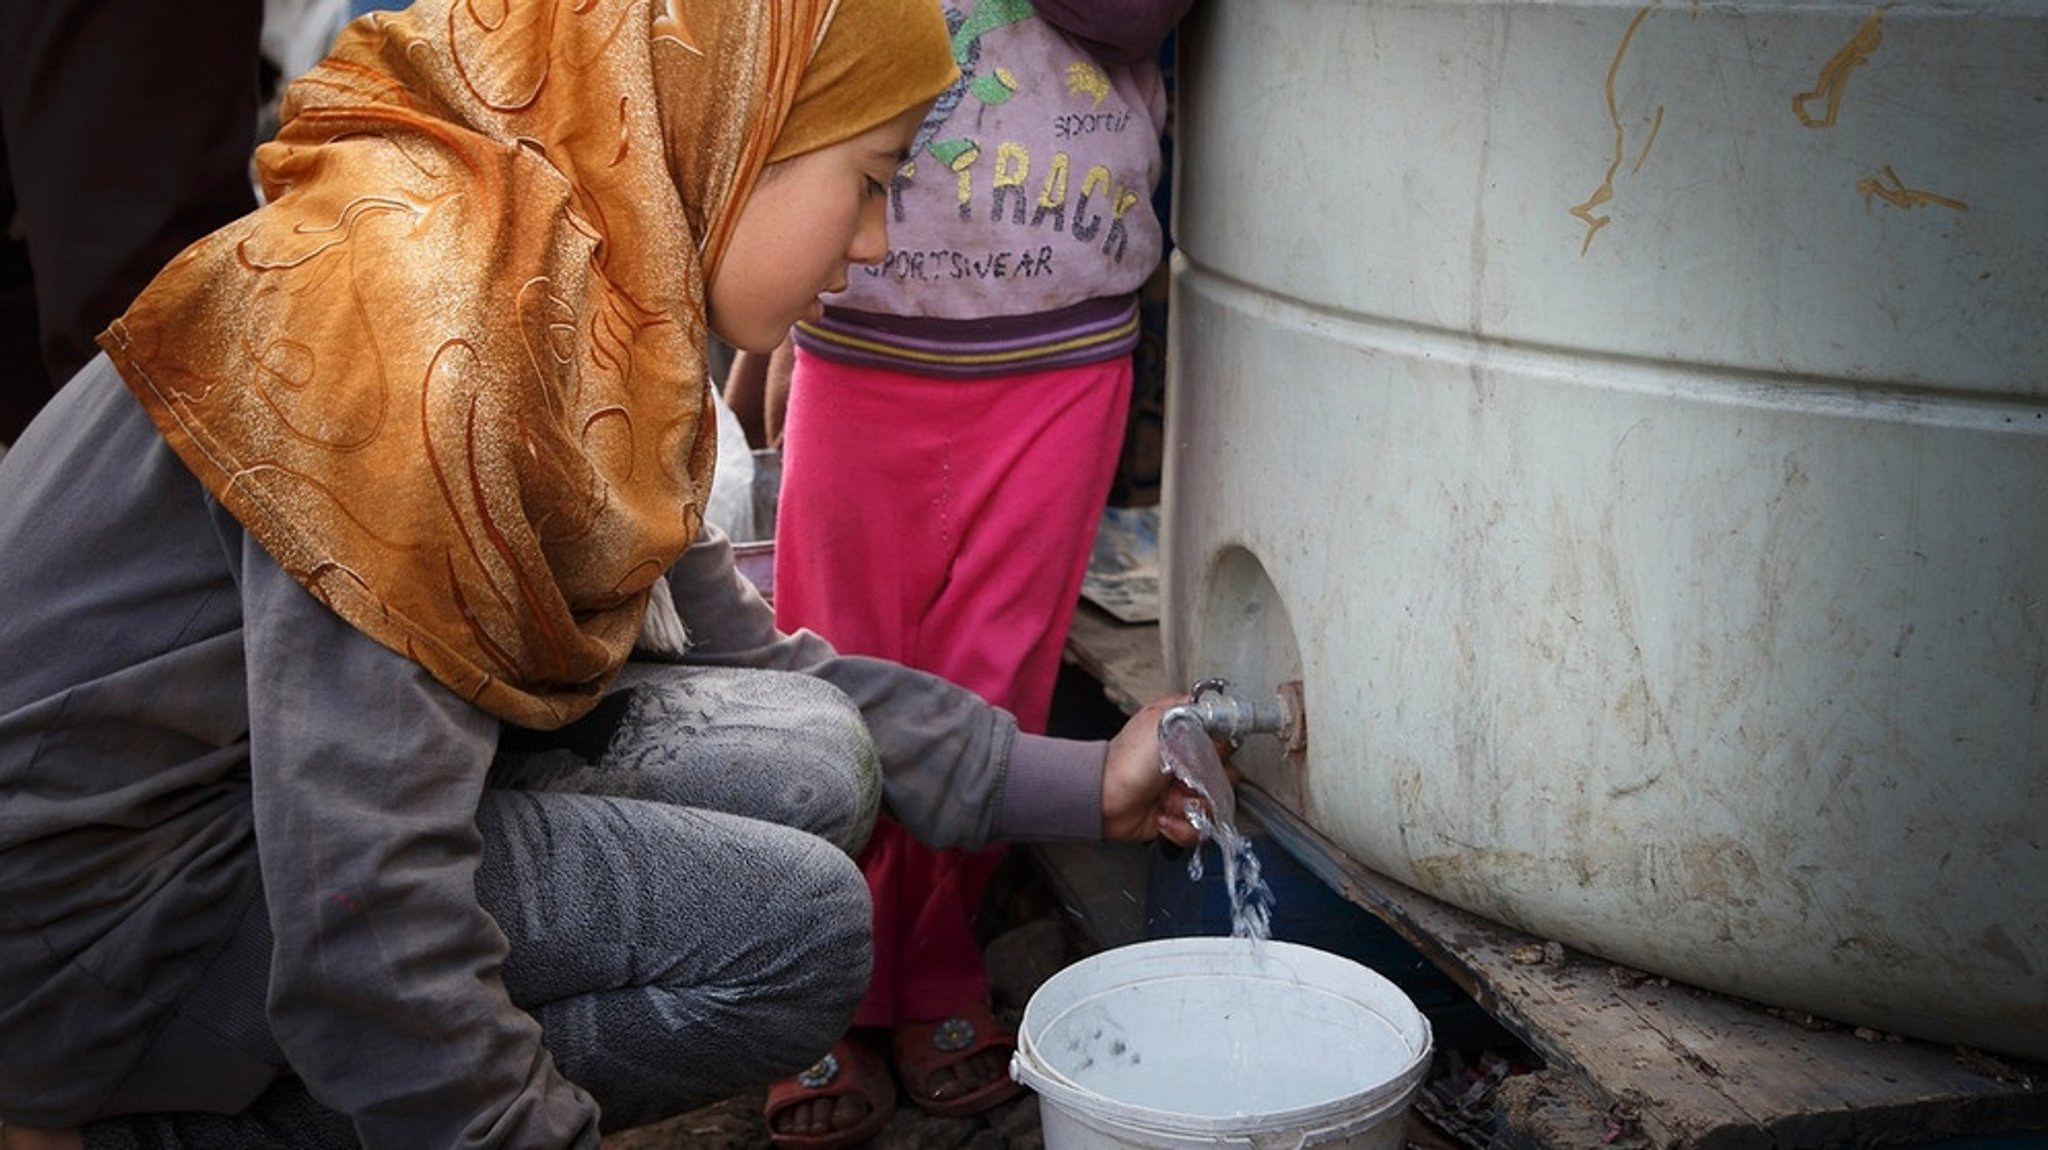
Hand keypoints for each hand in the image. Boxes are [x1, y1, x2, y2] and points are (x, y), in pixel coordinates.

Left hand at [1100, 695, 1228, 847]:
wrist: (1105, 801)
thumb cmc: (1128, 760)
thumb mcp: (1164, 721)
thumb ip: (1198, 712)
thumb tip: (1224, 713)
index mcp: (1187, 734)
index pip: (1226, 741)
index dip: (1219, 751)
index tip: (1205, 754)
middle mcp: (1190, 762)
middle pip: (1225, 777)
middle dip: (1204, 783)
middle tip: (1180, 779)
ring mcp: (1186, 791)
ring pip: (1215, 806)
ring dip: (1188, 806)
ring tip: (1166, 800)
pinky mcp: (1181, 817)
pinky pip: (1200, 829)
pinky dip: (1181, 827)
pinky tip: (1164, 816)